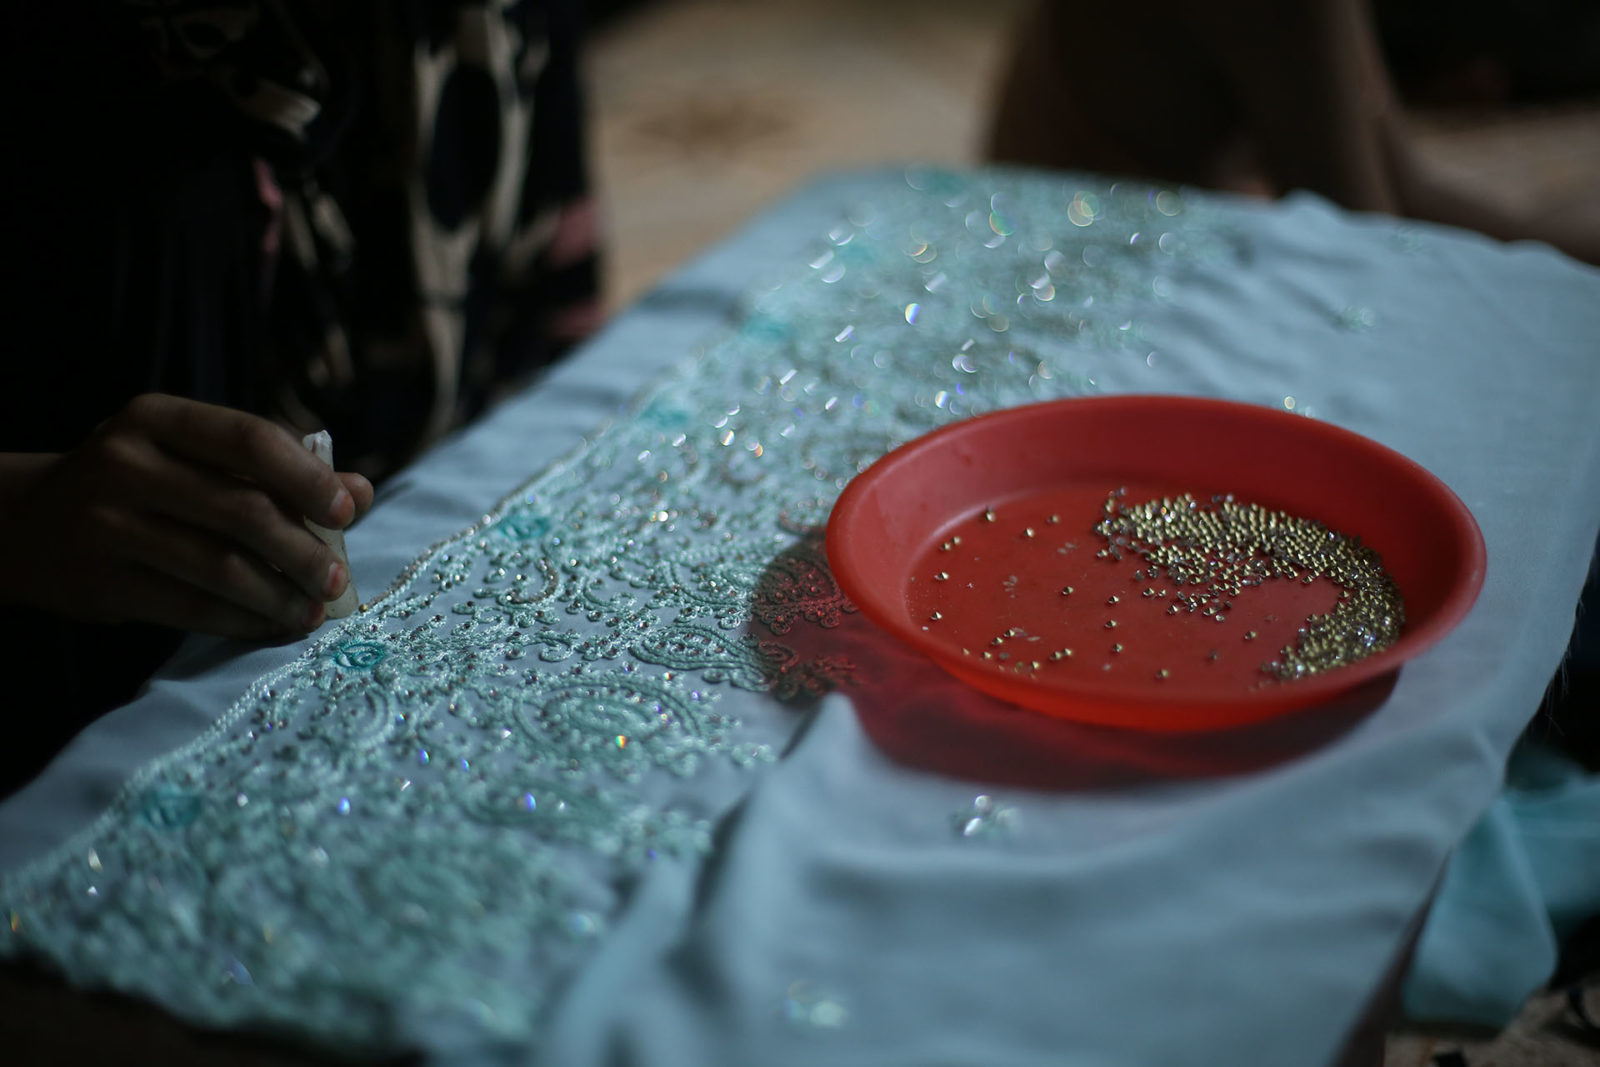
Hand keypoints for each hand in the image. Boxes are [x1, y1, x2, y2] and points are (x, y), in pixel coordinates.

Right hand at [0, 394, 373, 638]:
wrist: (28, 522)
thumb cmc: (142, 483)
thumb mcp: (194, 456)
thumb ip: (276, 468)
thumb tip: (360, 492)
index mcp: (157, 418)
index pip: (249, 439)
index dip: (306, 478)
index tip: (346, 513)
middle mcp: (126, 464)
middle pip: (241, 510)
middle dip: (303, 550)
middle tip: (337, 580)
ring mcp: (107, 524)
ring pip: (220, 567)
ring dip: (280, 595)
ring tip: (314, 611)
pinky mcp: (101, 583)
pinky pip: (191, 607)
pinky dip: (244, 620)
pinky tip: (275, 625)